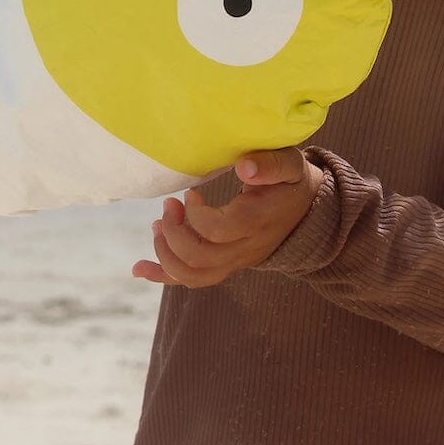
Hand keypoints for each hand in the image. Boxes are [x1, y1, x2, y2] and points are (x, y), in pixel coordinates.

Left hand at [132, 148, 322, 287]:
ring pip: (193, 275)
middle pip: (199, 257)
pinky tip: (138, 269)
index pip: (218, 230)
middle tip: (168, 205)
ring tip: (157, 224)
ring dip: (166, 252)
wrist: (305, 211)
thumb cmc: (289, 181)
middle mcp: (244, 248)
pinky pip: (192, 280)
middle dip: (173, 231)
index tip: (189, 193)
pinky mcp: (225, 265)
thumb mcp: (288, 165)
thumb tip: (243, 167)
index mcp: (256, 222)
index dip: (195, 214)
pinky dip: (162, 276)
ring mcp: (234, 261)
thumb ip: (269, 164)